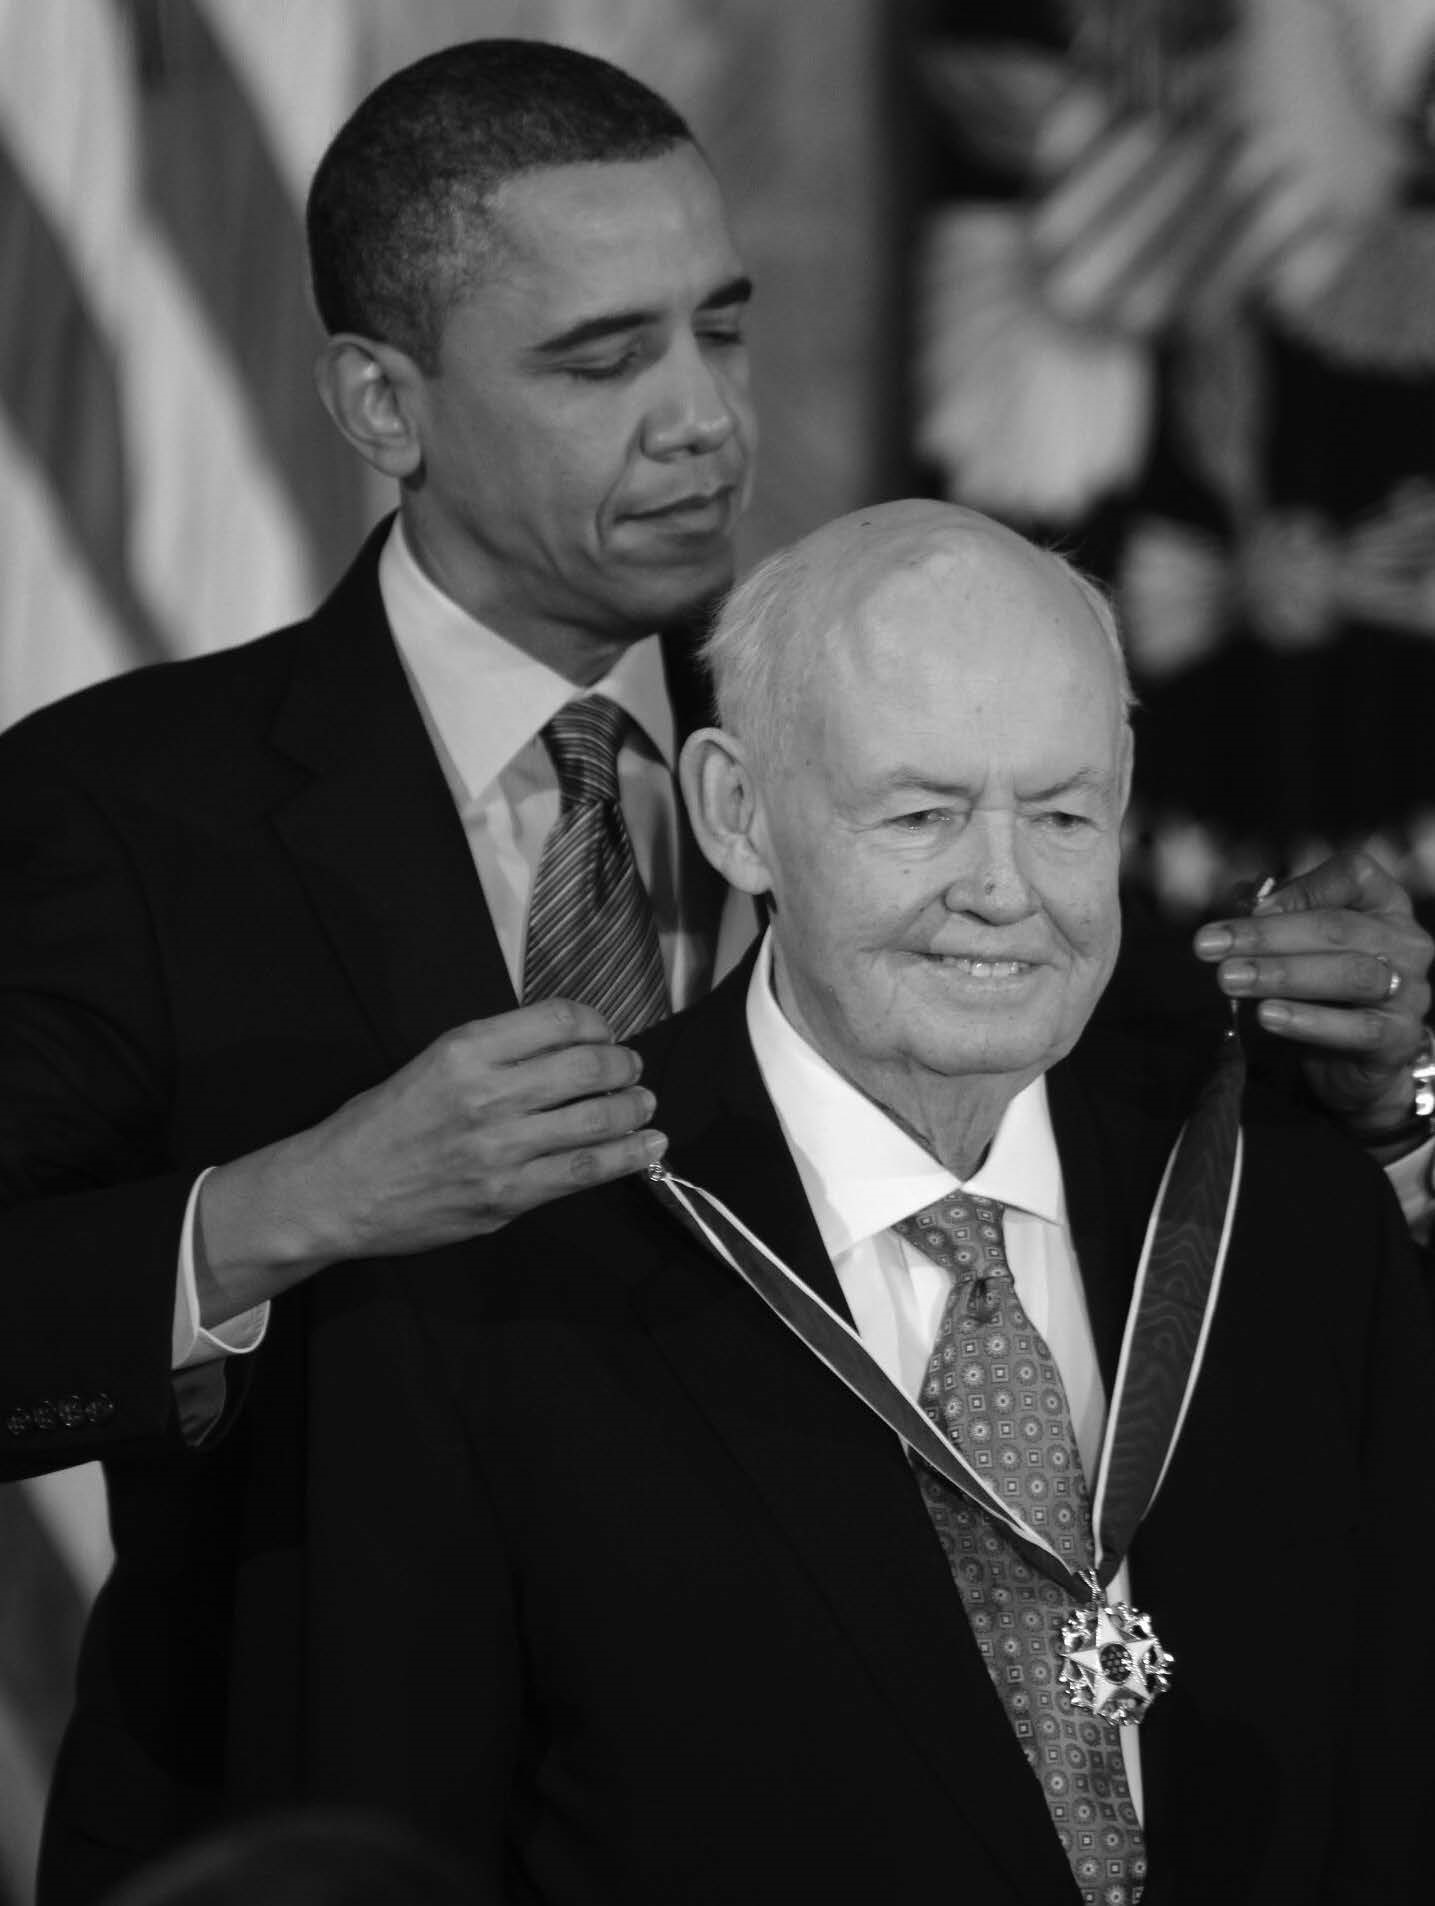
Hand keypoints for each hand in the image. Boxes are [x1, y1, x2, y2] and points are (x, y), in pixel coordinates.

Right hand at [197, 1000, 664, 1325]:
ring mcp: (501, 1149)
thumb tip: (567, 1045)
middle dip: (623, 1064)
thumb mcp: (432, 1062)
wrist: (337, 1190)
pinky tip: (648, 1146)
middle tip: (630, 1069)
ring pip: (597, 1118)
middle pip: (588, 1065)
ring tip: (643, 1104)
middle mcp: (488, 1094)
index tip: (605, 1032)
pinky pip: (586, 1171)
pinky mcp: (509, 1195)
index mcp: (466, 1050)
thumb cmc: (381, 1124)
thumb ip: (497, 1053)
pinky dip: (628, 1156)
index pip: (559, 1020)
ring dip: (634, 1107)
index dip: (597, 1022)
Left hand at [1192, 851, 1432, 1139]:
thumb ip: (1274, 918)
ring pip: (1348, 974)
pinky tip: (1267, 1015)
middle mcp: (1404, 941)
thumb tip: (1241, 901)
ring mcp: (1409, 990)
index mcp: (1383, 903)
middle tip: (1208, 946)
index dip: (1301, 888)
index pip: (1354, 874)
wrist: (1357, 1061)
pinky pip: (1357, 1027)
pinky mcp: (1400, 1037)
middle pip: (1337, 927)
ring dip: (1281, 975)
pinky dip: (1308, 1021)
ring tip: (1229, 979)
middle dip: (1266, 936)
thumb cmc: (1321, 988)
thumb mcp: (1298, 945)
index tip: (1248, 908)